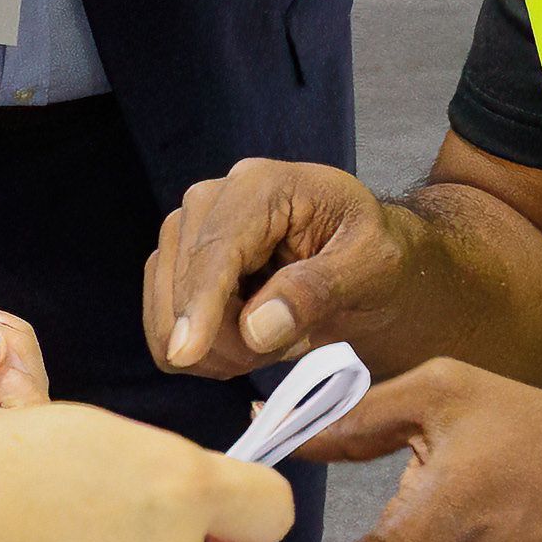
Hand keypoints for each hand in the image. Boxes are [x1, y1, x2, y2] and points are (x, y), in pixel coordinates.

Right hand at [145, 156, 429, 382]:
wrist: (369, 259)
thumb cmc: (377, 255)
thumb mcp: (372, 267)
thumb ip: (317, 291)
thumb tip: (255, 328)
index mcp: (263, 186)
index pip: (217, 248)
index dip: (199, 304)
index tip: (186, 354)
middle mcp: (213, 199)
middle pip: (184, 280)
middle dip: (224, 336)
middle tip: (288, 348)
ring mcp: (190, 230)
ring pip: (166, 304)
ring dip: (215, 346)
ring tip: (275, 343)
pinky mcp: (180, 263)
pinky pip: (164, 317)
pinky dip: (200, 348)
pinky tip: (246, 347)